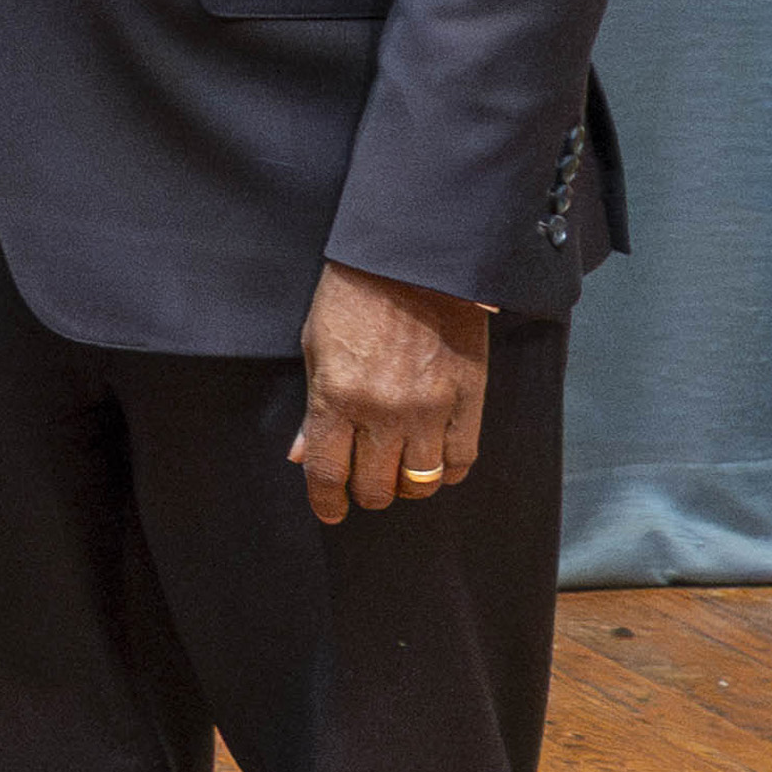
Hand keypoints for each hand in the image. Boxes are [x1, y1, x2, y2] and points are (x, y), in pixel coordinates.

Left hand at [293, 259, 493, 523]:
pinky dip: (446, 471)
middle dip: (366, 493)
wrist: (413, 260)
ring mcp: (430, 409)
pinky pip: (460, 460)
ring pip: (420, 482)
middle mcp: (383, 413)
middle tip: (365, 484)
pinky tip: (434, 463)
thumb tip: (303, 456)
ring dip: (406, 485)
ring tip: (399, 473)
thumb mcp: (315, 348)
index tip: (329, 511)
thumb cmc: (353, 298)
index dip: (327, 502)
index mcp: (336, 398)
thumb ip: (312, 408)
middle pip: (375, 486)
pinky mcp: (469, 399)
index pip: (328, 473)